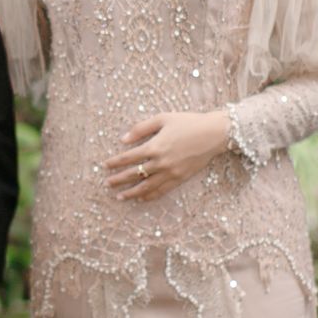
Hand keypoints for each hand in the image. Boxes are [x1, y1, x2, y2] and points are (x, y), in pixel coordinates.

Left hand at [105, 111, 229, 201]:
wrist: (213, 134)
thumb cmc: (188, 122)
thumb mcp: (162, 119)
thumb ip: (141, 128)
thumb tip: (123, 139)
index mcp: (154, 146)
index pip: (128, 158)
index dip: (115, 162)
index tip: (105, 166)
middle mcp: (161, 162)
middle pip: (134, 174)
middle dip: (119, 180)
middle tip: (107, 184)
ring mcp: (171, 173)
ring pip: (146, 187)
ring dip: (131, 193)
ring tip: (120, 197)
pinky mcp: (180, 179)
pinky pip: (162, 191)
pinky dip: (150, 196)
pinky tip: (142, 199)